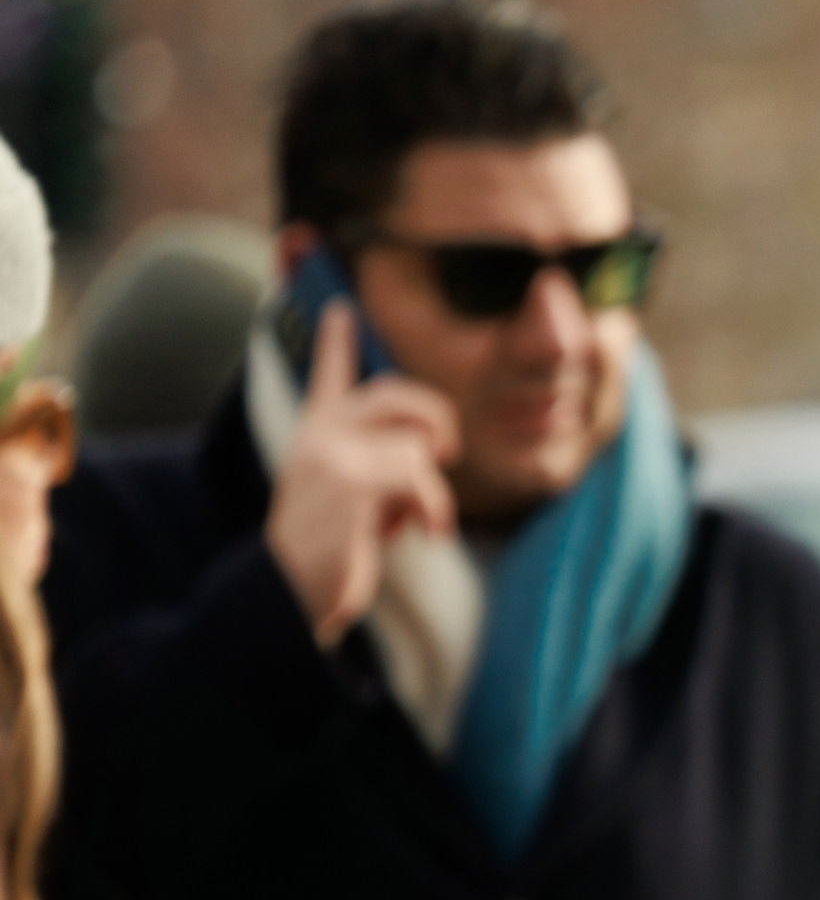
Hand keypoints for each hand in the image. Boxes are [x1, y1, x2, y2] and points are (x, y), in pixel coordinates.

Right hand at [265, 299, 458, 645]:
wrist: (290, 594)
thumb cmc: (332, 550)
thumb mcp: (353, 498)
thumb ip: (377, 462)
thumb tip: (434, 444)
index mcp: (316, 434)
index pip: (328, 375)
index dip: (335, 340)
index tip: (341, 305)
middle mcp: (319, 435)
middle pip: (392, 394)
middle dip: (433, 415)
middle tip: (448, 449)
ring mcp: (331, 454)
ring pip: (415, 444)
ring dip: (432, 487)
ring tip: (421, 520)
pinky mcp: (349, 482)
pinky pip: (418, 475)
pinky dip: (435, 506)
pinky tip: (428, 532)